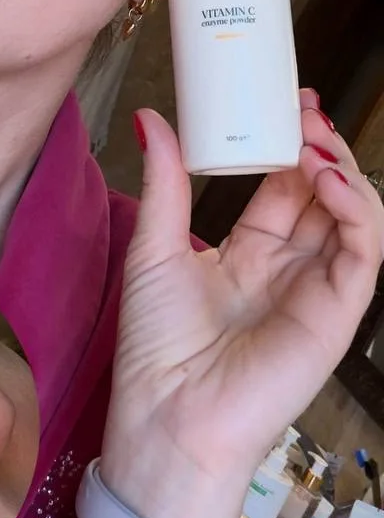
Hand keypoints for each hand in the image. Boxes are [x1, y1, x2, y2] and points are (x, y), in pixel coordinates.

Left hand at [101, 90, 383, 517]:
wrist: (167, 417)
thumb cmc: (155, 346)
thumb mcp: (155, 248)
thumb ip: (166, 183)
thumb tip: (154, 118)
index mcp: (250, 254)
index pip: (285, 185)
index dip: (290, 142)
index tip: (286, 100)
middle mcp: (290, 268)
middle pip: (323, 194)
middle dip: (320, 146)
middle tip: (303, 109)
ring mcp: (316, 290)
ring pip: (355, 216)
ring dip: (342, 171)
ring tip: (313, 141)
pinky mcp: (336, 314)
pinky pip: (364, 253)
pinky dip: (356, 211)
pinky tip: (325, 180)